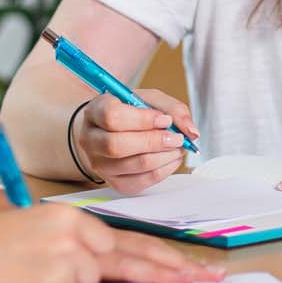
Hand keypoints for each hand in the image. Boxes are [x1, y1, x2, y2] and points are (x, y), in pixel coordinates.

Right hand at [0, 204, 223, 282]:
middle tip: (207, 279)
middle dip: (168, 274)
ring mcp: (59, 274)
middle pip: (125, 266)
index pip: (128, 244)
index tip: (195, 267)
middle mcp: (71, 244)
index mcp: (69, 221)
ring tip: (18, 279)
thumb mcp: (31, 229)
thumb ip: (72, 245)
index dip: (165, 258)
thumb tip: (107, 266)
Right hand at [74, 89, 198, 194]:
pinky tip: (171, 158)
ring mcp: (100, 164)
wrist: (113, 132)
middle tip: (177, 137)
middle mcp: (90, 139)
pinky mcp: (114, 183)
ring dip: (164, 156)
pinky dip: (164, 170)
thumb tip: (191, 131)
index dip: (142, 119)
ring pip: (133, 164)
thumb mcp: (150, 100)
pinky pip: (141, 181)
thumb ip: (173, 109)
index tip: (165, 119)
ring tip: (177, 146)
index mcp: (95, 111)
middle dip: (154, 141)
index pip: (112, 116)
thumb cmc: (131, 113)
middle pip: (117, 145)